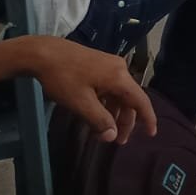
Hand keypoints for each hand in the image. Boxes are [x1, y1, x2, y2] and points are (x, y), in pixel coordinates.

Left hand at [24, 36, 156, 144]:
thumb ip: (99, 120)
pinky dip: (107, 104)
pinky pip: (110, 88)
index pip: (141, 100)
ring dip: (114, 113)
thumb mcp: (80, 103)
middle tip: (117, 141)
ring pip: (119, 94)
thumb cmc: (63, 78)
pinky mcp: (100, 66)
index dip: (148, 118)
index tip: (151, 134)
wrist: (44, 53)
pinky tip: (97, 114)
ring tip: (104, 131)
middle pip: (129, 99)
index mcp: (119, 77)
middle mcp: (120, 70)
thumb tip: (112, 136)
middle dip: (125, 121)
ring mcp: (110, 66)